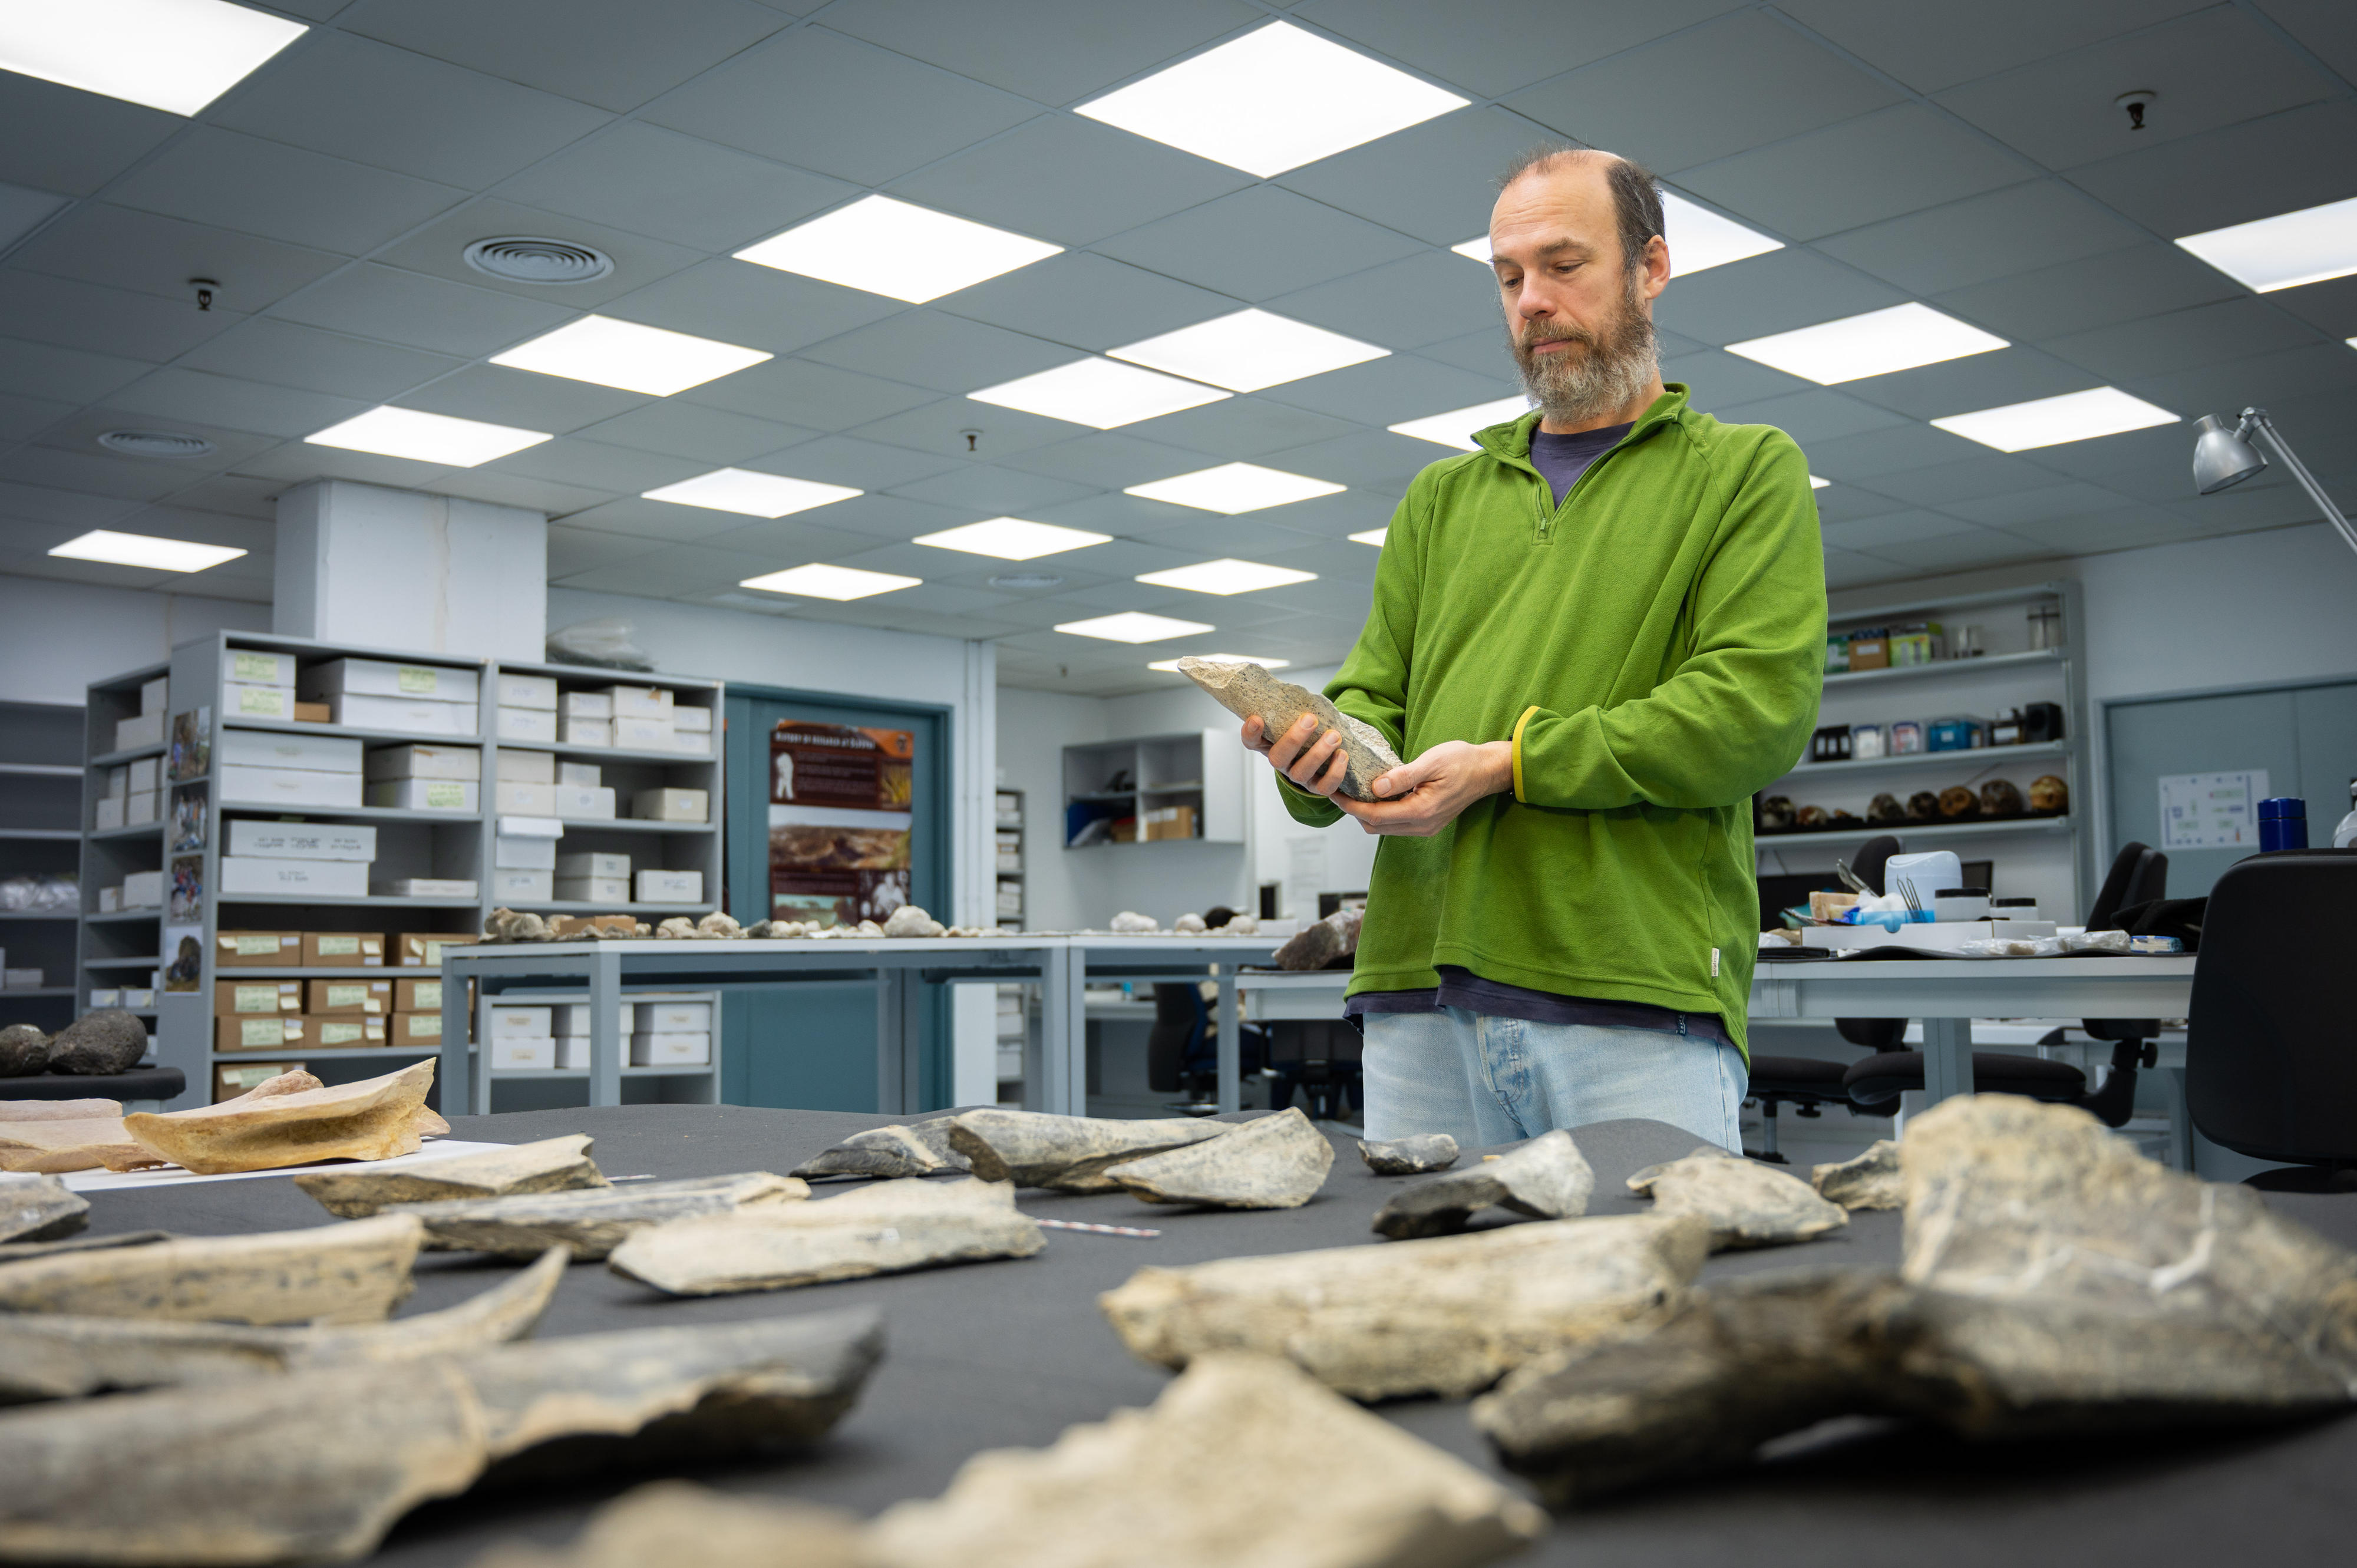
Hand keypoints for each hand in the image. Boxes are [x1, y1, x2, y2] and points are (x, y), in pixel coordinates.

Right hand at [1242, 713, 1348, 796]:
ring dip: (1318, 753)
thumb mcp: (1295, 720)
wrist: (1325, 755)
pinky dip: (1335, 772)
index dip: (1250, 733)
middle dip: (1294, 738)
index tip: (1256, 718)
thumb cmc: (1307, 732)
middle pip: (1278, 758)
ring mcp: (1299, 777)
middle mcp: (1282, 763)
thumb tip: (1297, 689)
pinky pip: (1325, 787)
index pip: (1251, 742)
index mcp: (1271, 745)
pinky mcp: (1318, 787)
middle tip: (1311, 719)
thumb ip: (1291, 708)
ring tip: (1334, 736)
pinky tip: (1343, 755)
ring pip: (1301, 772)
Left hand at [1334, 740, 1512, 835]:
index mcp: (1421, 811)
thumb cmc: (1462, 761)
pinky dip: (1381, 813)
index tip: (1334, 792)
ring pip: (1384, 828)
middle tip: (1339, 791)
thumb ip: (1403, 776)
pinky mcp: (1427, 823)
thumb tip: (1375, 788)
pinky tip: (1376, 796)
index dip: (1350, 806)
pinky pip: (1396, 824)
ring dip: (1367, 813)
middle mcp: (1422, 826)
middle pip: (1375, 827)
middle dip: (1354, 811)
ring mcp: (1426, 827)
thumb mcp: (1432, 762)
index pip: (1375, 815)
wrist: (1487, 770)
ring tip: (1353, 792)